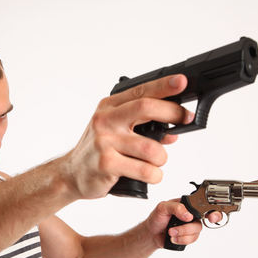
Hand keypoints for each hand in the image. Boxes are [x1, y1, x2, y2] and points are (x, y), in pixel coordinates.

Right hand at [64, 74, 192, 198]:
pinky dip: (154, 175)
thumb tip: (173, 131)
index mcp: (109, 107)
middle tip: (185, 119)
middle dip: (172, 113)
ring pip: (151, 148)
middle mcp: (105, 120)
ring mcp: (104, 142)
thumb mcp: (117, 131)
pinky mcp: (106, 164)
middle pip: (145, 108)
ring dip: (161, 158)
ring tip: (155, 162)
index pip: (140, 91)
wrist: (72, 174)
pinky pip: (145, 170)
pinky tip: (149, 175)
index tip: (182, 82)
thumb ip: (143, 127)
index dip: (163, 86)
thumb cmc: (98, 150)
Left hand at [145, 199, 222, 247]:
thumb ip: (176, 207)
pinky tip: (173, 238)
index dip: (212, 211)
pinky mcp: (188, 237)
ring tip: (170, 232)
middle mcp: (192, 216)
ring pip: (195, 232)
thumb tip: (188, 215)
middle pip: (200, 222)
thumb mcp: (162, 207)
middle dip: (194, 227)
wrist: (152, 233)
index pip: (203, 205)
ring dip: (182, 233)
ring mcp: (191, 227)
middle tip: (186, 228)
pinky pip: (191, 240)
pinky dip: (181, 240)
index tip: (211, 217)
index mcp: (187, 205)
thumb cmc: (157, 217)